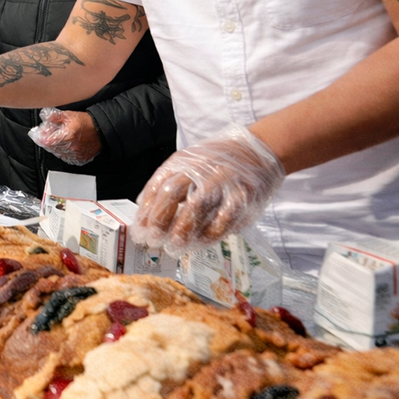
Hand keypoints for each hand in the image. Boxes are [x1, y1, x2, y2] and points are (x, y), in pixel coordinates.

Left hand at [27, 109, 101, 165]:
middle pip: (52, 148)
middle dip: (47, 142)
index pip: (47, 141)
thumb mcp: (69, 115)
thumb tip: (44, 117)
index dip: (41, 138)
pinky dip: (64, 153)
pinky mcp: (81, 158)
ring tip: (56, 140)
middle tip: (46, 136)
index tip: (37, 134)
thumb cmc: (87, 121)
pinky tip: (64, 147)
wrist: (102, 130)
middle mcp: (71, 147)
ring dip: (55, 148)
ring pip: (59, 154)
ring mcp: (76, 154)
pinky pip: (68, 158)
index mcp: (67, 135)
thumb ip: (55, 117)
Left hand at [132, 126, 285, 255]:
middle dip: (159, 220)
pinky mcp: (243, 194)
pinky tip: (200, 243)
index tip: (139, 231)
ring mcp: (222, 180)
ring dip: (183, 230)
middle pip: (172, 193)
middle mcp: (200, 169)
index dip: (146, 211)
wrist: (260, 151)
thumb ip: (169, 183)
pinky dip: (211, 233)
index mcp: (181, 162)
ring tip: (173, 247)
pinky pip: (225, 217)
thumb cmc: (218, 163)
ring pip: (197, 205)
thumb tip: (145, 209)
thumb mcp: (188, 164)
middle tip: (152, 241)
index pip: (157, 186)